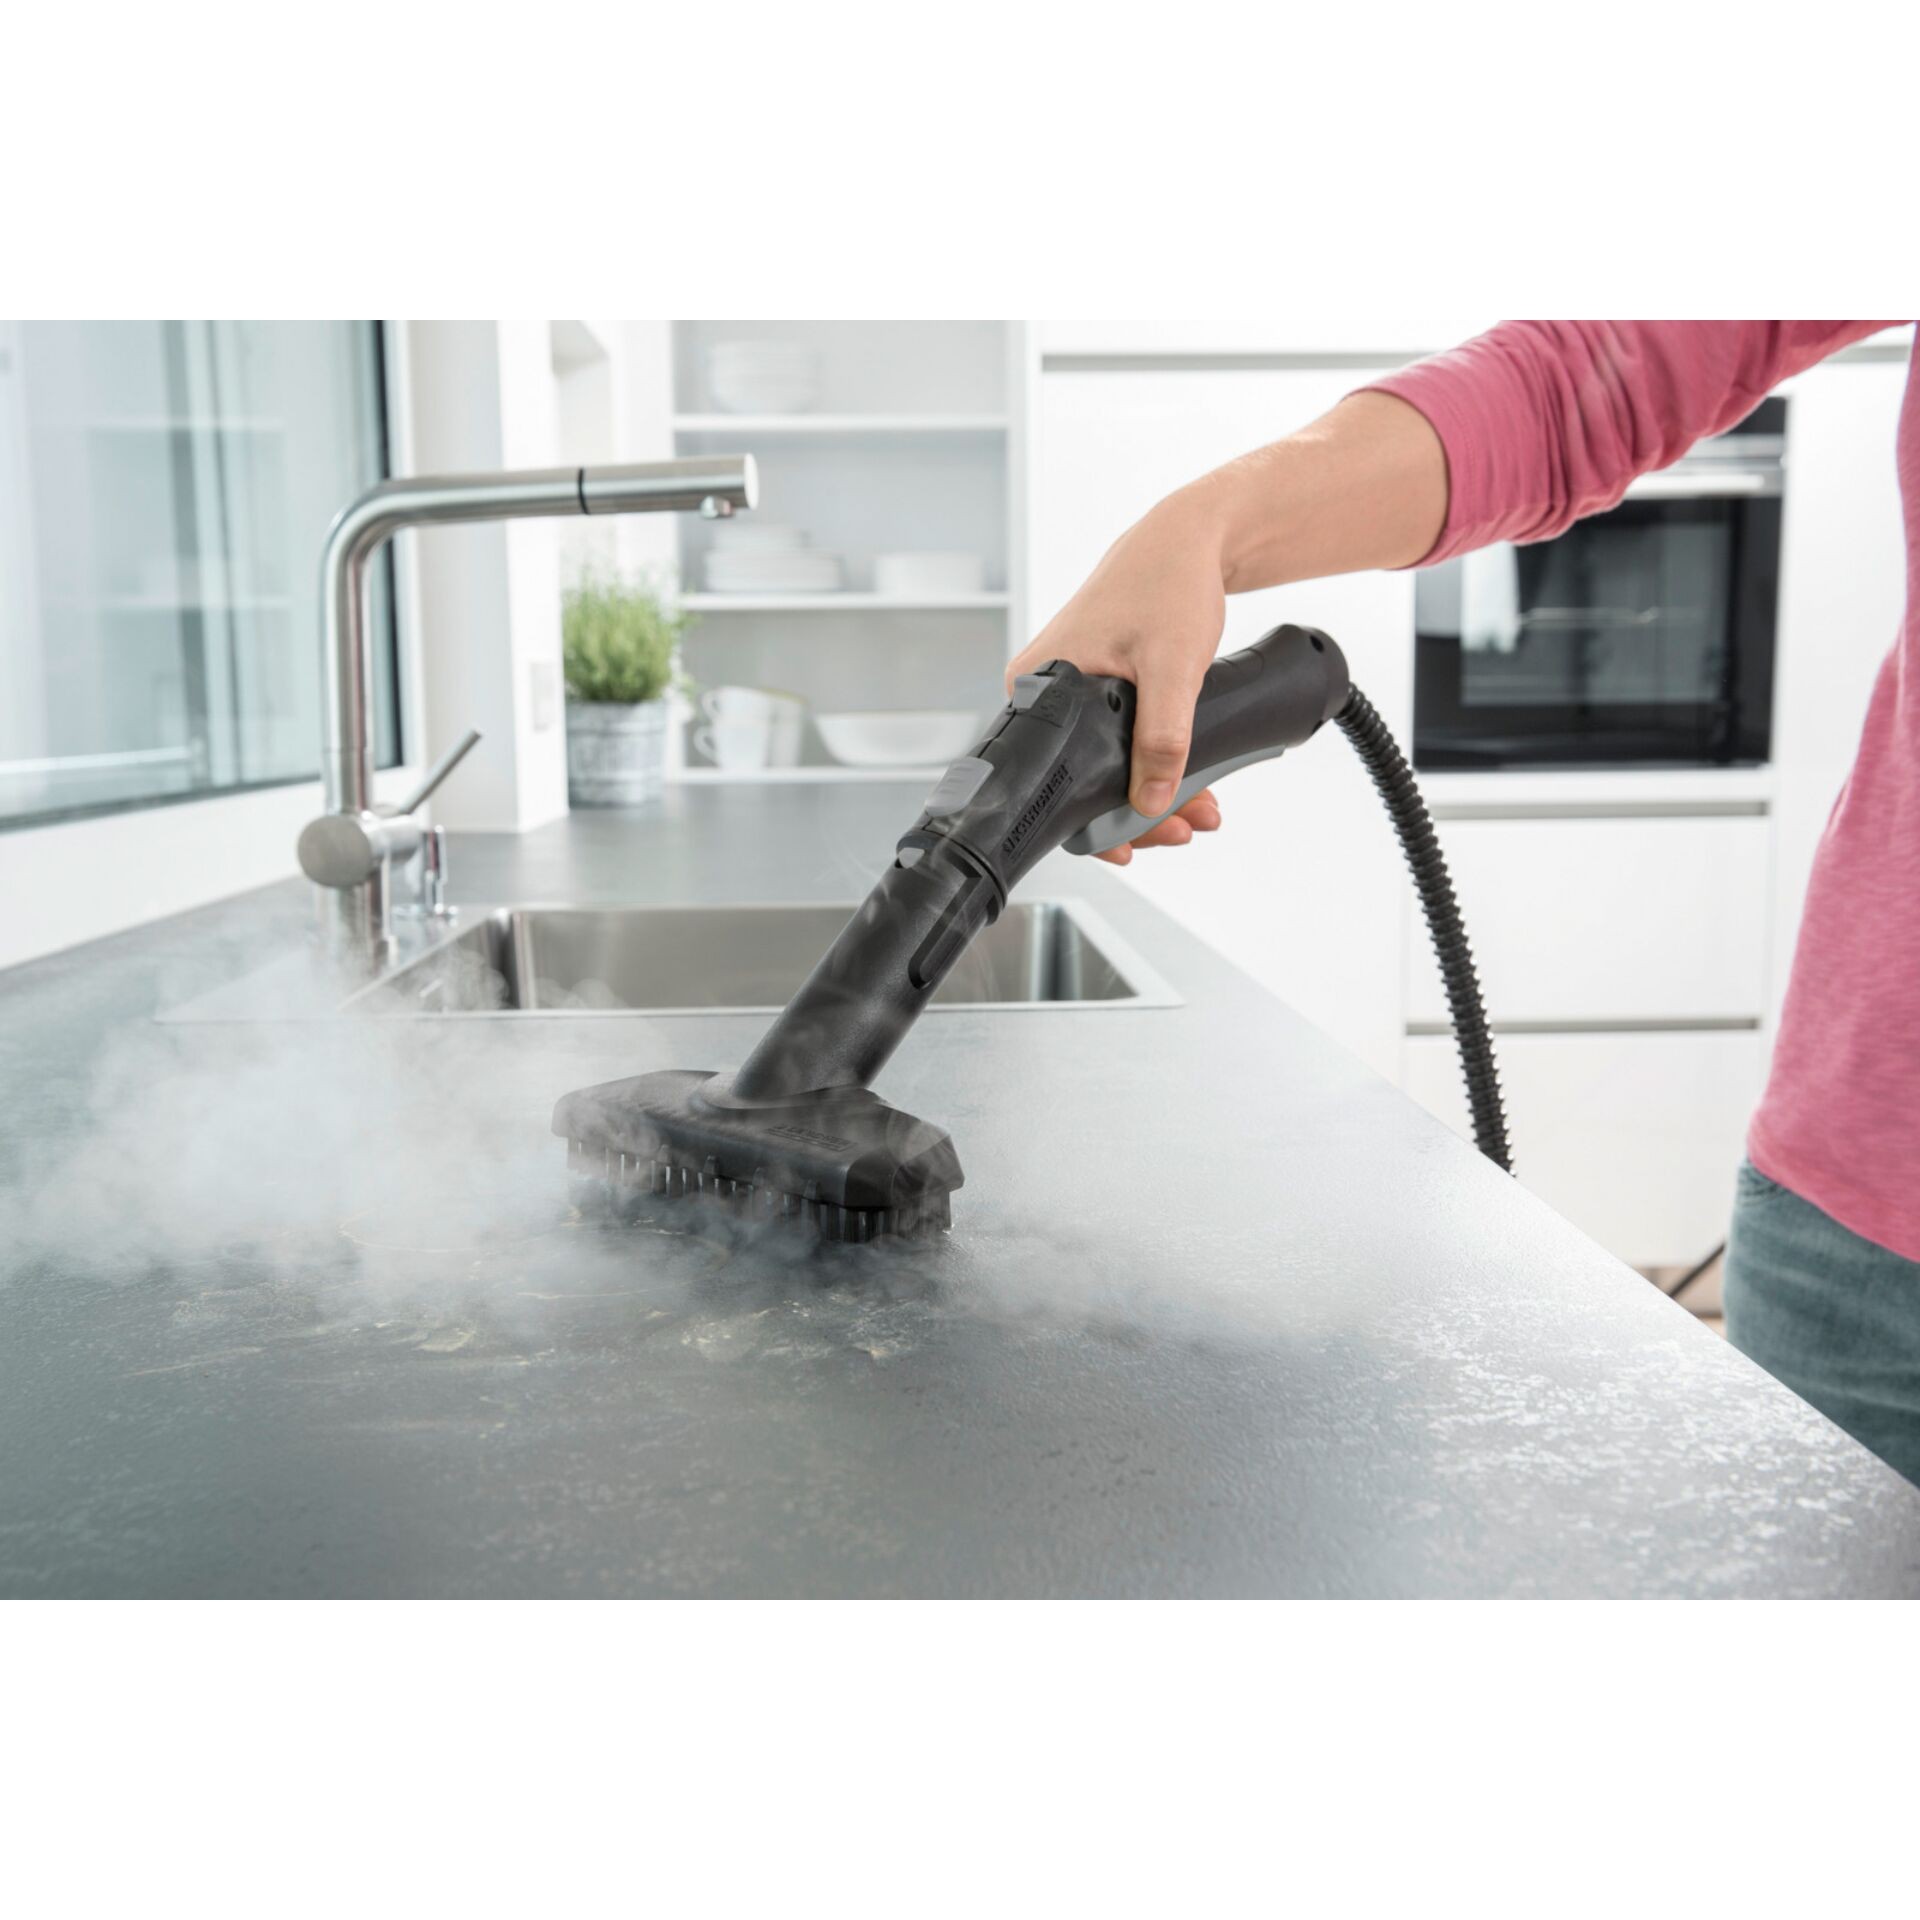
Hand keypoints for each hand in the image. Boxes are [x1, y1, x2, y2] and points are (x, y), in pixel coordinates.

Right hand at [1005, 491, 1227, 866]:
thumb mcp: (1171, 667)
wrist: (1189, 538)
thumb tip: (1151, 800)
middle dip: (1138, 810)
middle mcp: (1044, 690)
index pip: (1052, 776)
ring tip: (1200, 808)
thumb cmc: (1167, 582)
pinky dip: (1152, 762)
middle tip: (1185, 827)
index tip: (1131, 846)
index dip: (1093, 821)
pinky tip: (1188, 781)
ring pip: (1105, 763)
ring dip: (1153, 791)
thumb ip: (1161, 738)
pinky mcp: (1097, 688)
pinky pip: (1117, 741)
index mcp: (1038, 683)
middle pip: (1081, 778)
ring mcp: (1070, 690)